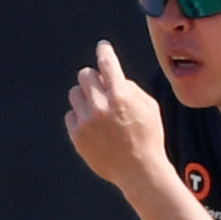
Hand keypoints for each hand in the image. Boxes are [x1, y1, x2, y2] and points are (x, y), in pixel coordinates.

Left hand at [65, 41, 167, 190]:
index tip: (103, 47)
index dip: (104, 51)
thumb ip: (130, 88)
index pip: (107, 62)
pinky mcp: (77, 135)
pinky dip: (81, 117)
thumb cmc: (148, 138)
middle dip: (94, 79)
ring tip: (98, 110)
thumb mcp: (150, 108)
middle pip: (85, 75)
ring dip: (85, 97)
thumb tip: (113, 78)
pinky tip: (94, 127)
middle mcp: (100, 106)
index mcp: (121, 96)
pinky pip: (71, 115)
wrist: (139, 172)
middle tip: (102, 89)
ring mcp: (87, 121)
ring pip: (75, 93)